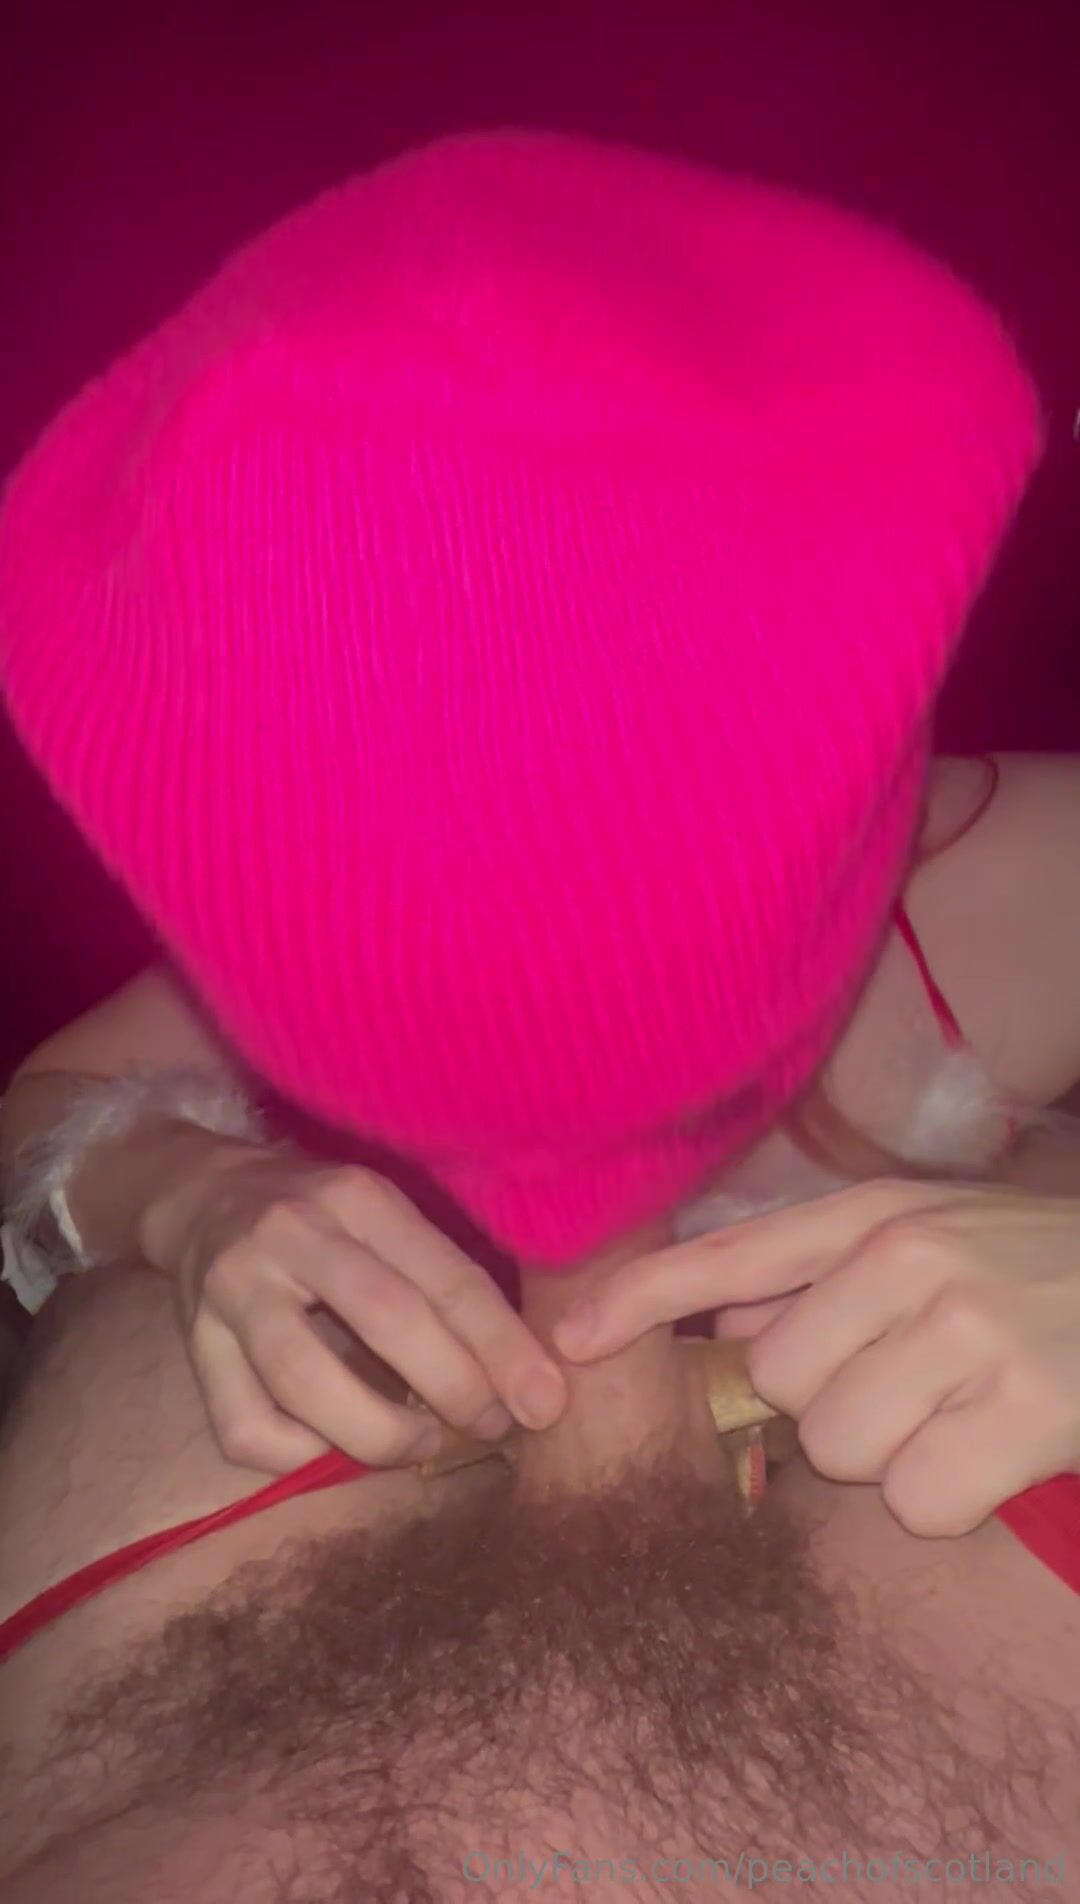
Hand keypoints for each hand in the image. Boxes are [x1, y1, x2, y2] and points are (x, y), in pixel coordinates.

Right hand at [142, 1140, 566, 1472]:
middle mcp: (290, 1234)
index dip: (501, 1344)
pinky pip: (246, 1428)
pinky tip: (335, 1447)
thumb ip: (442, 1277)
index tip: (546, 1402)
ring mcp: (231, 1292)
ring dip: (379, 1434)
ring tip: (421, 1444)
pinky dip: (301, 1456)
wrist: (203, 1195)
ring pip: (304, 1382)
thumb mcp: (384, 1214)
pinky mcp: (193, 1347)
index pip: (442, 1273)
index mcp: (355, 1196)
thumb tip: (523, 1371)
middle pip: (383, 1317)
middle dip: (452, 1386)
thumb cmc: (323, 1215)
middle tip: (492, 1426)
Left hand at [553, 1180, 1079, 1534]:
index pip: (730, 1257)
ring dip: (893, 1457)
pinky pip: (917, 1498)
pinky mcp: (1024, 1406)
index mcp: (880, 1217)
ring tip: (961, 1411)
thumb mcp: (938, 1236)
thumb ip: (828, 1275)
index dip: (639, 1302)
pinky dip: (951, 1497)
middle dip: (832, 1406)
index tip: (565, 1344)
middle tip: (916, 1384)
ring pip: (840, 1447)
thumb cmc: (1043, 1271)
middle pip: (779, 1385)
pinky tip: (996, 1452)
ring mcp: (967, 1328)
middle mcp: (910, 1260)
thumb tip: (725, 1329)